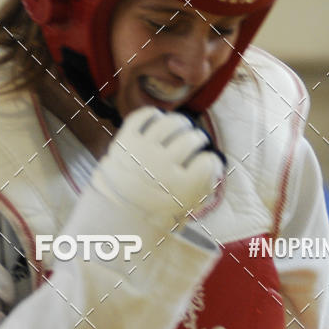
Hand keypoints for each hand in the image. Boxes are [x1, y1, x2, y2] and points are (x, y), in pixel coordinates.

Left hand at [91, 107, 223, 228]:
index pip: (207, 162)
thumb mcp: (184, 211)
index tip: (206, 162)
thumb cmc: (154, 214)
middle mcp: (161, 167)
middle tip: (197, 141)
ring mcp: (141, 152)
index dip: (210, 161)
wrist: (113, 214)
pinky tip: (159, 120)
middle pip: (191, 139)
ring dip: (181, 123)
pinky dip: (153, 114)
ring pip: (171, 123)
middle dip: (199, 138)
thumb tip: (215, 164)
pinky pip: (142, 116)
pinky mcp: (124, 141)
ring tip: (183, 127)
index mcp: (179, 188)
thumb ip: (203, 189)